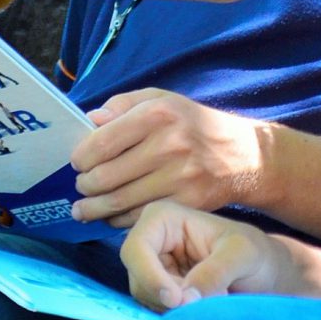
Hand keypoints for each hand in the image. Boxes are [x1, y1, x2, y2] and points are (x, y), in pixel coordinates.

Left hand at [71, 89, 266, 226]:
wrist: (244, 155)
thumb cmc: (193, 124)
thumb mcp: (162, 99)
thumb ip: (122, 105)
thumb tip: (90, 120)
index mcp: (157, 114)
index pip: (102, 141)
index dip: (81, 157)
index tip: (77, 163)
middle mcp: (168, 144)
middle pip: (106, 176)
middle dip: (85, 186)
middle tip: (81, 187)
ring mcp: (179, 176)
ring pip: (120, 202)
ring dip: (94, 208)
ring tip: (84, 208)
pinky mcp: (187, 202)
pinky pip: (141, 216)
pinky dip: (118, 220)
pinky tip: (111, 215)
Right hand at [119, 202, 296, 310]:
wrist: (264, 274)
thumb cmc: (255, 254)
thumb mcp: (242, 255)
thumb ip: (215, 272)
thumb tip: (184, 297)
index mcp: (163, 218)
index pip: (135, 249)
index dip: (150, 277)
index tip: (177, 300)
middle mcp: (152, 241)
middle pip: (138, 278)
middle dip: (168, 298)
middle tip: (204, 304)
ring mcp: (154, 267)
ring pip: (147, 298)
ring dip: (176, 309)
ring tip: (213, 300)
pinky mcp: (161, 290)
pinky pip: (156, 309)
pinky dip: (177, 316)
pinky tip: (203, 308)